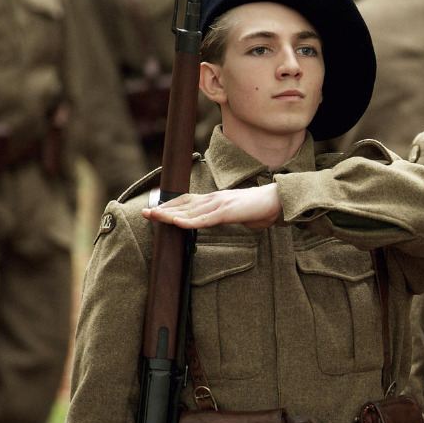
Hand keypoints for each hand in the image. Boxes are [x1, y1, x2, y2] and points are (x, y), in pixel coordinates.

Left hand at [142, 186, 281, 229]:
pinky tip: (176, 223)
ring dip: (170, 214)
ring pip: (189, 211)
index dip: (171, 204)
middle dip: (164, 208)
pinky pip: (204, 219)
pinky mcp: (227, 212)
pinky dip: (188, 221)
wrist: (278, 201)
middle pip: (184, 203)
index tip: (155, 208)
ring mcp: (220, 204)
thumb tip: (225, 223)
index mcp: (216, 199)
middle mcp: (214, 198)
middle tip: (145, 211)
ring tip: (153, 216)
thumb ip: (228, 218)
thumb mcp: (239, 214)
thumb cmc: (262, 209)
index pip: (188, 200)